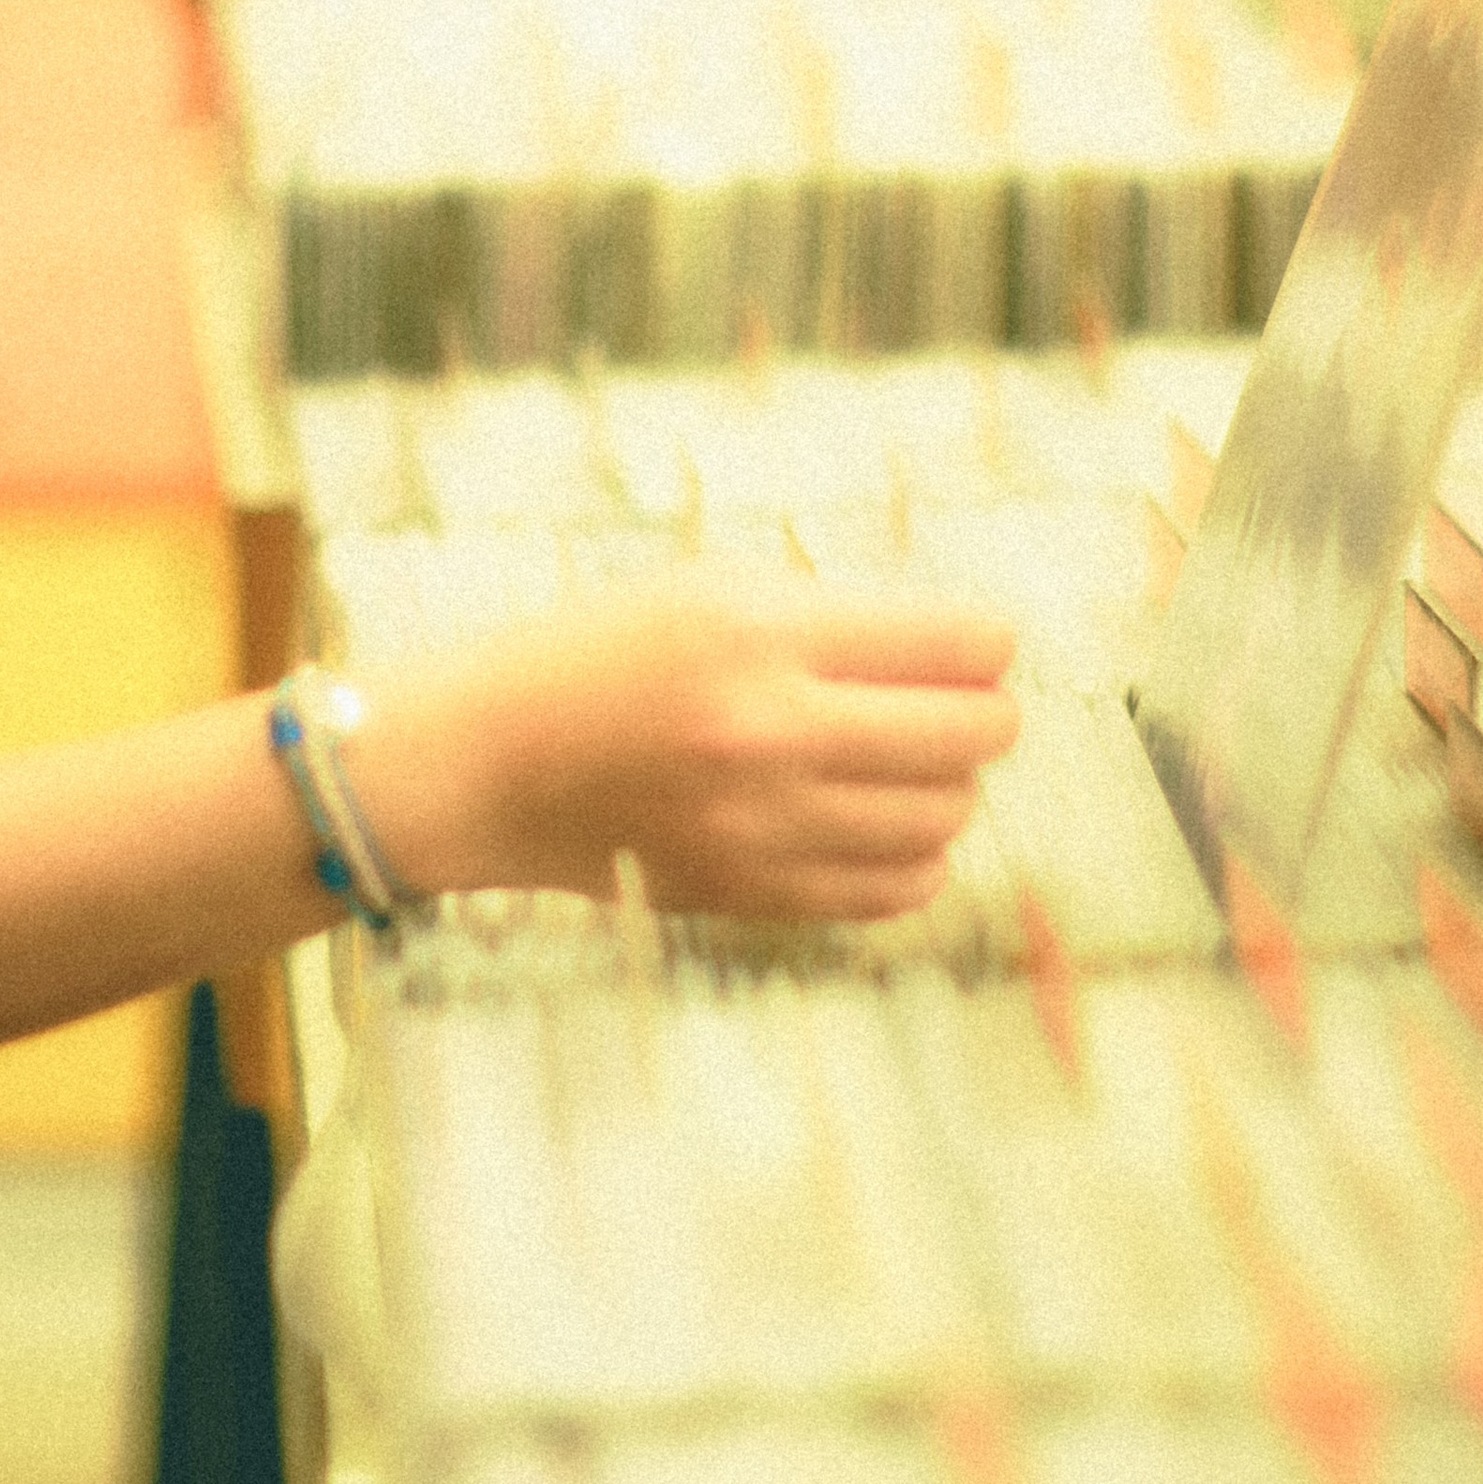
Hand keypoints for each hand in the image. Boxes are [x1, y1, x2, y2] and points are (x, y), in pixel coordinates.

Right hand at [365, 582, 1018, 925]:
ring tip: (907, 762)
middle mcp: (770, 731)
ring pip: (946, 815)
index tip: (980, 644)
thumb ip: (834, 616)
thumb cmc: (602, 654)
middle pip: (970, 732)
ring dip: (949, 785)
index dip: (989, 640)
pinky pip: (898, 889)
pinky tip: (880, 822)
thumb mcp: (709, 591)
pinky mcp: (755, 892)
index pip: (954, 642)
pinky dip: (915, 856)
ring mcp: (764, 824)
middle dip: (987, 712)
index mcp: (760, 632)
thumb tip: (967, 654)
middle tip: (965, 702)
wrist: (493, 760)